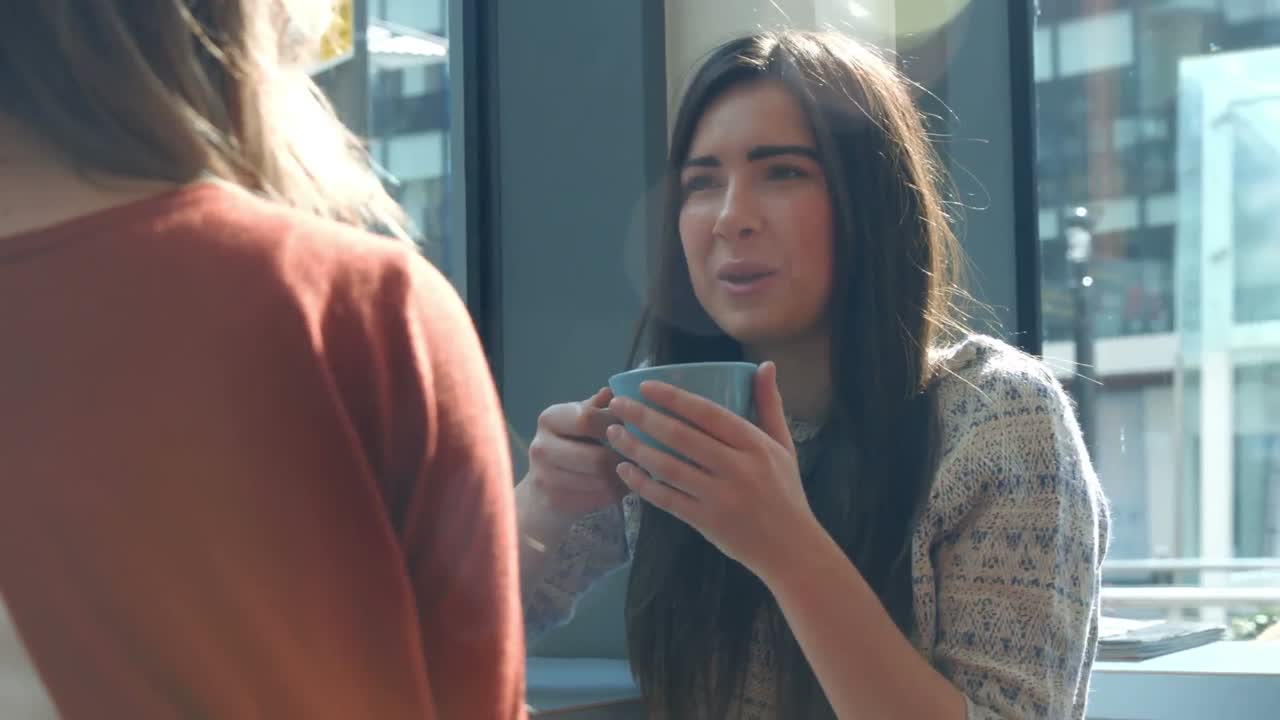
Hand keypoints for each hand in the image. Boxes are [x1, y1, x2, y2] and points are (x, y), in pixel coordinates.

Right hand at [520, 388, 627, 522]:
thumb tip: (616, 391)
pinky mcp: (555, 501)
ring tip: (632, 470)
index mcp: (550, 419)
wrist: (541, 493)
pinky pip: (600, 497)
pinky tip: (619, 485)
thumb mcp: (578, 422)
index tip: (633, 427)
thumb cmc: (568, 448)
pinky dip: (615, 492)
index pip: (588, 418)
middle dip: (623, 458)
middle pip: (597, 457)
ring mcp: (545, 477)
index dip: (616, 423)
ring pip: (602, 479)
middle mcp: (541, 447)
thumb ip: (597, 407)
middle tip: (640, 456)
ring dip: (623, 476)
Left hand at [605, 362, 819, 576]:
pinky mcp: (706, 521)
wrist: (791, 549)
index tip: (646, 386)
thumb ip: (769, 405)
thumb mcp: (784, 446)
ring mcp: (720, 497)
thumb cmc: (785, 492)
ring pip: (668, 467)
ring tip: (614, 434)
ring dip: (636, 448)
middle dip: (643, 417)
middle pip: (681, 437)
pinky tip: (625, 470)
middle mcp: (737, 468)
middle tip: (617, 405)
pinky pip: (667, 499)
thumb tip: (764, 365)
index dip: (674, 398)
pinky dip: (642, 484)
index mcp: (755, 445)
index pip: (708, 413)